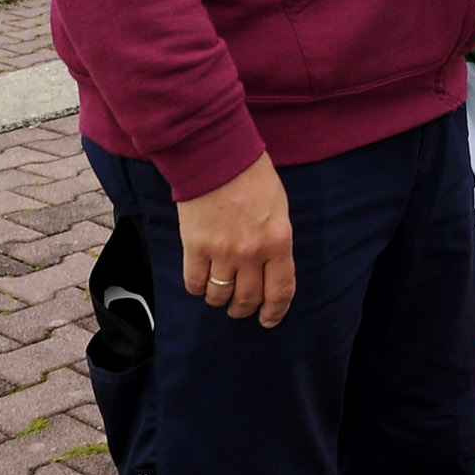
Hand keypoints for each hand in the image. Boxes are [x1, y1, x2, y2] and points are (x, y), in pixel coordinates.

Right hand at [175, 152, 294, 326]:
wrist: (216, 155)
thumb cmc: (251, 175)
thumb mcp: (278, 207)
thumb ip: (276, 240)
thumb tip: (270, 268)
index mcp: (279, 240)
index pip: (280, 290)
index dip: (274, 312)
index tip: (268, 320)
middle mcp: (252, 252)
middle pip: (248, 299)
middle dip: (244, 309)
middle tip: (240, 308)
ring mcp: (222, 251)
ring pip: (219, 296)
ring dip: (219, 300)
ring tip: (218, 293)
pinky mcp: (195, 247)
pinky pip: (194, 283)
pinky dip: (197, 288)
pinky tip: (200, 281)